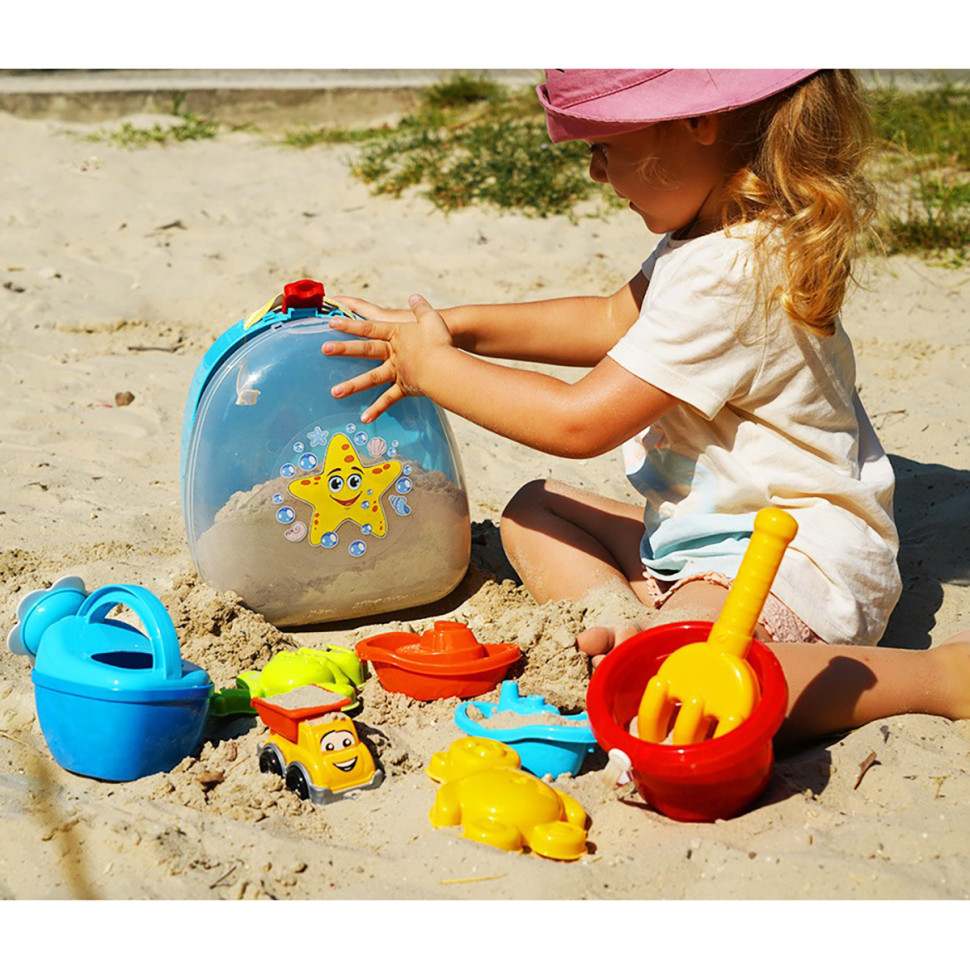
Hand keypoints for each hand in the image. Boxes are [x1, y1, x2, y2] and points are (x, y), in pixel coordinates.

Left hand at [323, 293, 454, 422]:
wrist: (445, 366)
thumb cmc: (440, 341)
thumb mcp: (431, 319)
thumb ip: (421, 307)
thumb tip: (414, 296)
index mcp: (397, 334)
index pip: (369, 327)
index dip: (350, 324)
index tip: (332, 323)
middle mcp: (393, 353)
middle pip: (365, 349)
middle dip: (344, 349)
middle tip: (324, 349)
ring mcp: (396, 371)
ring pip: (371, 378)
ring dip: (353, 385)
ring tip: (335, 393)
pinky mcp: (404, 387)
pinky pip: (388, 400)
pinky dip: (377, 409)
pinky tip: (364, 418)